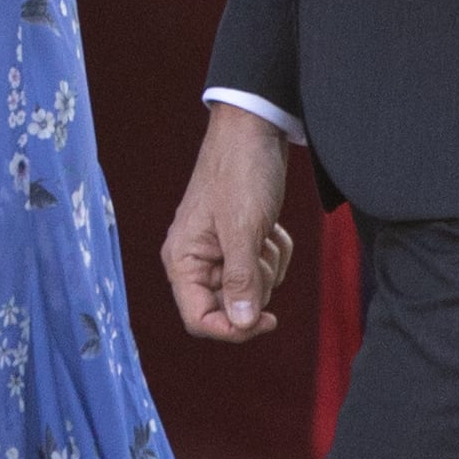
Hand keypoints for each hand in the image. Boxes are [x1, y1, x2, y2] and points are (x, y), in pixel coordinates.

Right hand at [162, 102, 290, 341]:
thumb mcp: (244, 229)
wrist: (255, 130)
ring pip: (252, 288)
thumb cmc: (240, 172)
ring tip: (265, 230)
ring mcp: (220, 250)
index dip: (232, 328)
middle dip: (256, 285)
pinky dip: (275, 250)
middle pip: (229, 307)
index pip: (199, 319)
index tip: (267, 320)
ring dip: (269, 264)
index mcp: (183, 259)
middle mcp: (197, 259)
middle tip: (261, 250)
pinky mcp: (241, 241)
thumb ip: (241, 279)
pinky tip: (272, 225)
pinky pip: (264, 268)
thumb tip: (241, 324)